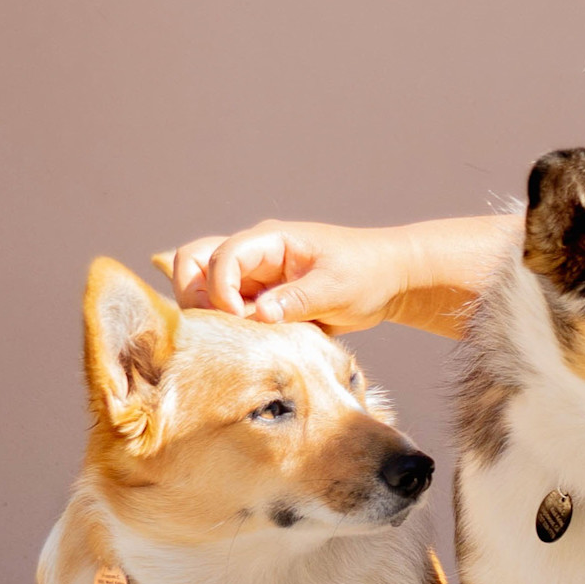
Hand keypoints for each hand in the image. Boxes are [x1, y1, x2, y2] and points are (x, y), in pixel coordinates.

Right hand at [160, 220, 409, 332]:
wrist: (389, 280)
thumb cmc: (367, 273)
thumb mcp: (337, 287)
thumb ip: (298, 300)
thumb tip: (258, 314)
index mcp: (270, 240)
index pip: (222, 255)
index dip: (219, 287)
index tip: (238, 316)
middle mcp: (254, 256)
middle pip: (195, 264)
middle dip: (196, 295)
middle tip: (220, 327)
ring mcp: (253, 277)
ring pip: (204, 288)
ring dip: (210, 314)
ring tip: (238, 337)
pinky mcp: (259, 300)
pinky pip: (227, 311)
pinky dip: (228, 327)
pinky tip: (251, 343)